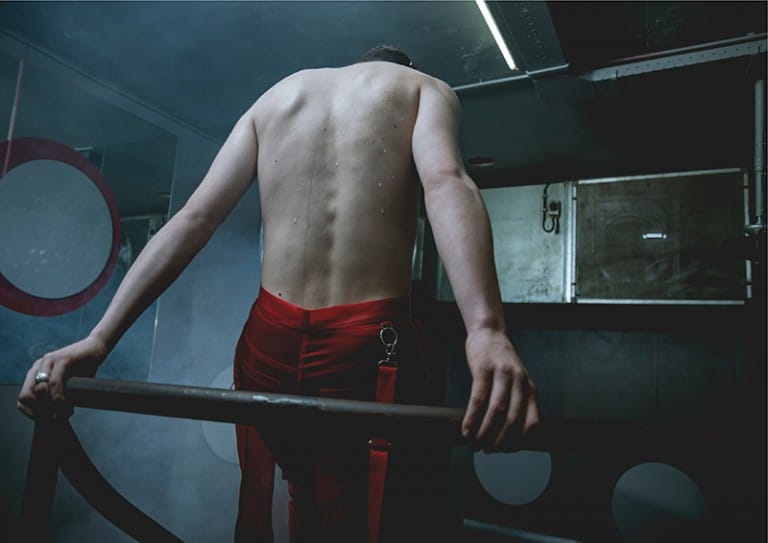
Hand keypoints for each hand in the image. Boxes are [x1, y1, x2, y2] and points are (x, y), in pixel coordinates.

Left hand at [17, 336, 106, 419]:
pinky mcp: (62, 359)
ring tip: (63, 414)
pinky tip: (65, 405)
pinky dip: (58, 397)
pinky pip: (55, 382)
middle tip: (56, 419)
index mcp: (37, 372)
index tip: (47, 420)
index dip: (32, 413)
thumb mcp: (68, 383)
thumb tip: (57, 417)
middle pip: (26, 396)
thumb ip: (60, 395)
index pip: (23, 398)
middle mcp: (39, 366)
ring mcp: (49, 361)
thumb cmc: (84, 367)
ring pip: (40, 390)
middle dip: (40, 412)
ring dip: (51, 407)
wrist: (97, 347)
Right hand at [461, 328, 539, 451]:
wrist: (489, 334)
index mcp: (530, 389)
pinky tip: (466, 429)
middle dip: (500, 441)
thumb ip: (516, 404)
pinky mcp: (483, 368)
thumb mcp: (516, 383)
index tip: (506, 451)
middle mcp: (520, 382)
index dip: (520, 442)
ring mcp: (502, 374)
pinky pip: (478, 398)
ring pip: (496, 411)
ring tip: (474, 444)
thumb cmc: (500, 363)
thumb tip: (506, 436)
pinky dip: (472, 418)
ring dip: (484, 433)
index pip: (533, 423)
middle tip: (487, 451)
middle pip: (513, 420)